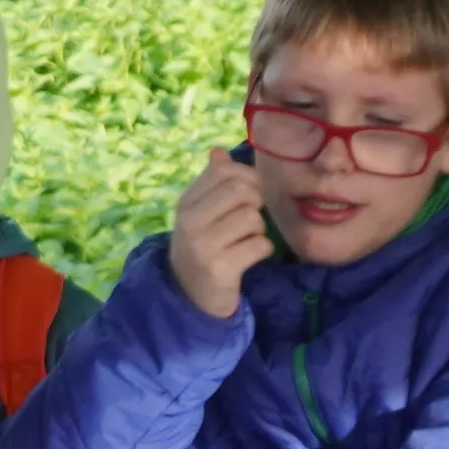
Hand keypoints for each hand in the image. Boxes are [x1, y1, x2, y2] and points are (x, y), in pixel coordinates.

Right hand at [164, 147, 274, 324]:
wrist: (189, 297)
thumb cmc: (202, 249)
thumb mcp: (200, 213)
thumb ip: (212, 182)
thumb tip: (218, 151)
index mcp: (186, 203)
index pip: (224, 170)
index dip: (246, 178)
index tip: (247, 195)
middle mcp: (189, 221)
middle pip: (242, 191)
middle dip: (255, 203)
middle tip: (249, 220)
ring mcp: (202, 245)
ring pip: (252, 218)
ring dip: (258, 230)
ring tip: (244, 241)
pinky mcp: (219, 268)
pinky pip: (259, 245)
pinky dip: (262, 251)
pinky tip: (248, 258)